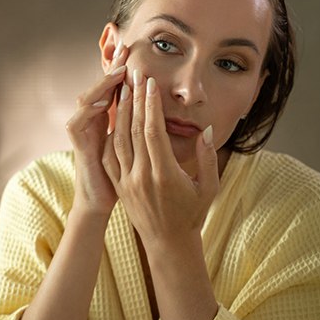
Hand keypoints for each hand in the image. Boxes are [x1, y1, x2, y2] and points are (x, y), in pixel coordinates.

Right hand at [66, 42, 127, 215]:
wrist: (101, 200)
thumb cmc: (122, 175)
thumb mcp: (134, 146)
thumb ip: (140, 128)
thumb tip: (162, 111)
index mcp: (108, 120)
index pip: (114, 89)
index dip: (124, 71)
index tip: (136, 52)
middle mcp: (93, 121)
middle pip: (99, 88)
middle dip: (111, 68)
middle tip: (125, 47)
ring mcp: (83, 132)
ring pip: (87, 100)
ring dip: (102, 85)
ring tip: (119, 71)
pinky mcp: (78, 146)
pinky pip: (78, 123)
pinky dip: (89, 110)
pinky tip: (104, 99)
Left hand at [102, 69, 218, 247]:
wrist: (168, 243)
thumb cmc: (192, 215)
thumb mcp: (209, 188)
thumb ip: (207, 158)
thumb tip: (206, 129)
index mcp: (164, 174)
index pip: (154, 131)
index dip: (150, 105)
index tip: (150, 84)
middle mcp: (141, 176)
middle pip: (134, 130)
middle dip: (134, 100)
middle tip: (135, 76)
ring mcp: (127, 181)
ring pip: (119, 140)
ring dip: (120, 113)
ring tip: (123, 90)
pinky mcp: (119, 186)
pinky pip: (110, 156)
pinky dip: (111, 135)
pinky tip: (114, 119)